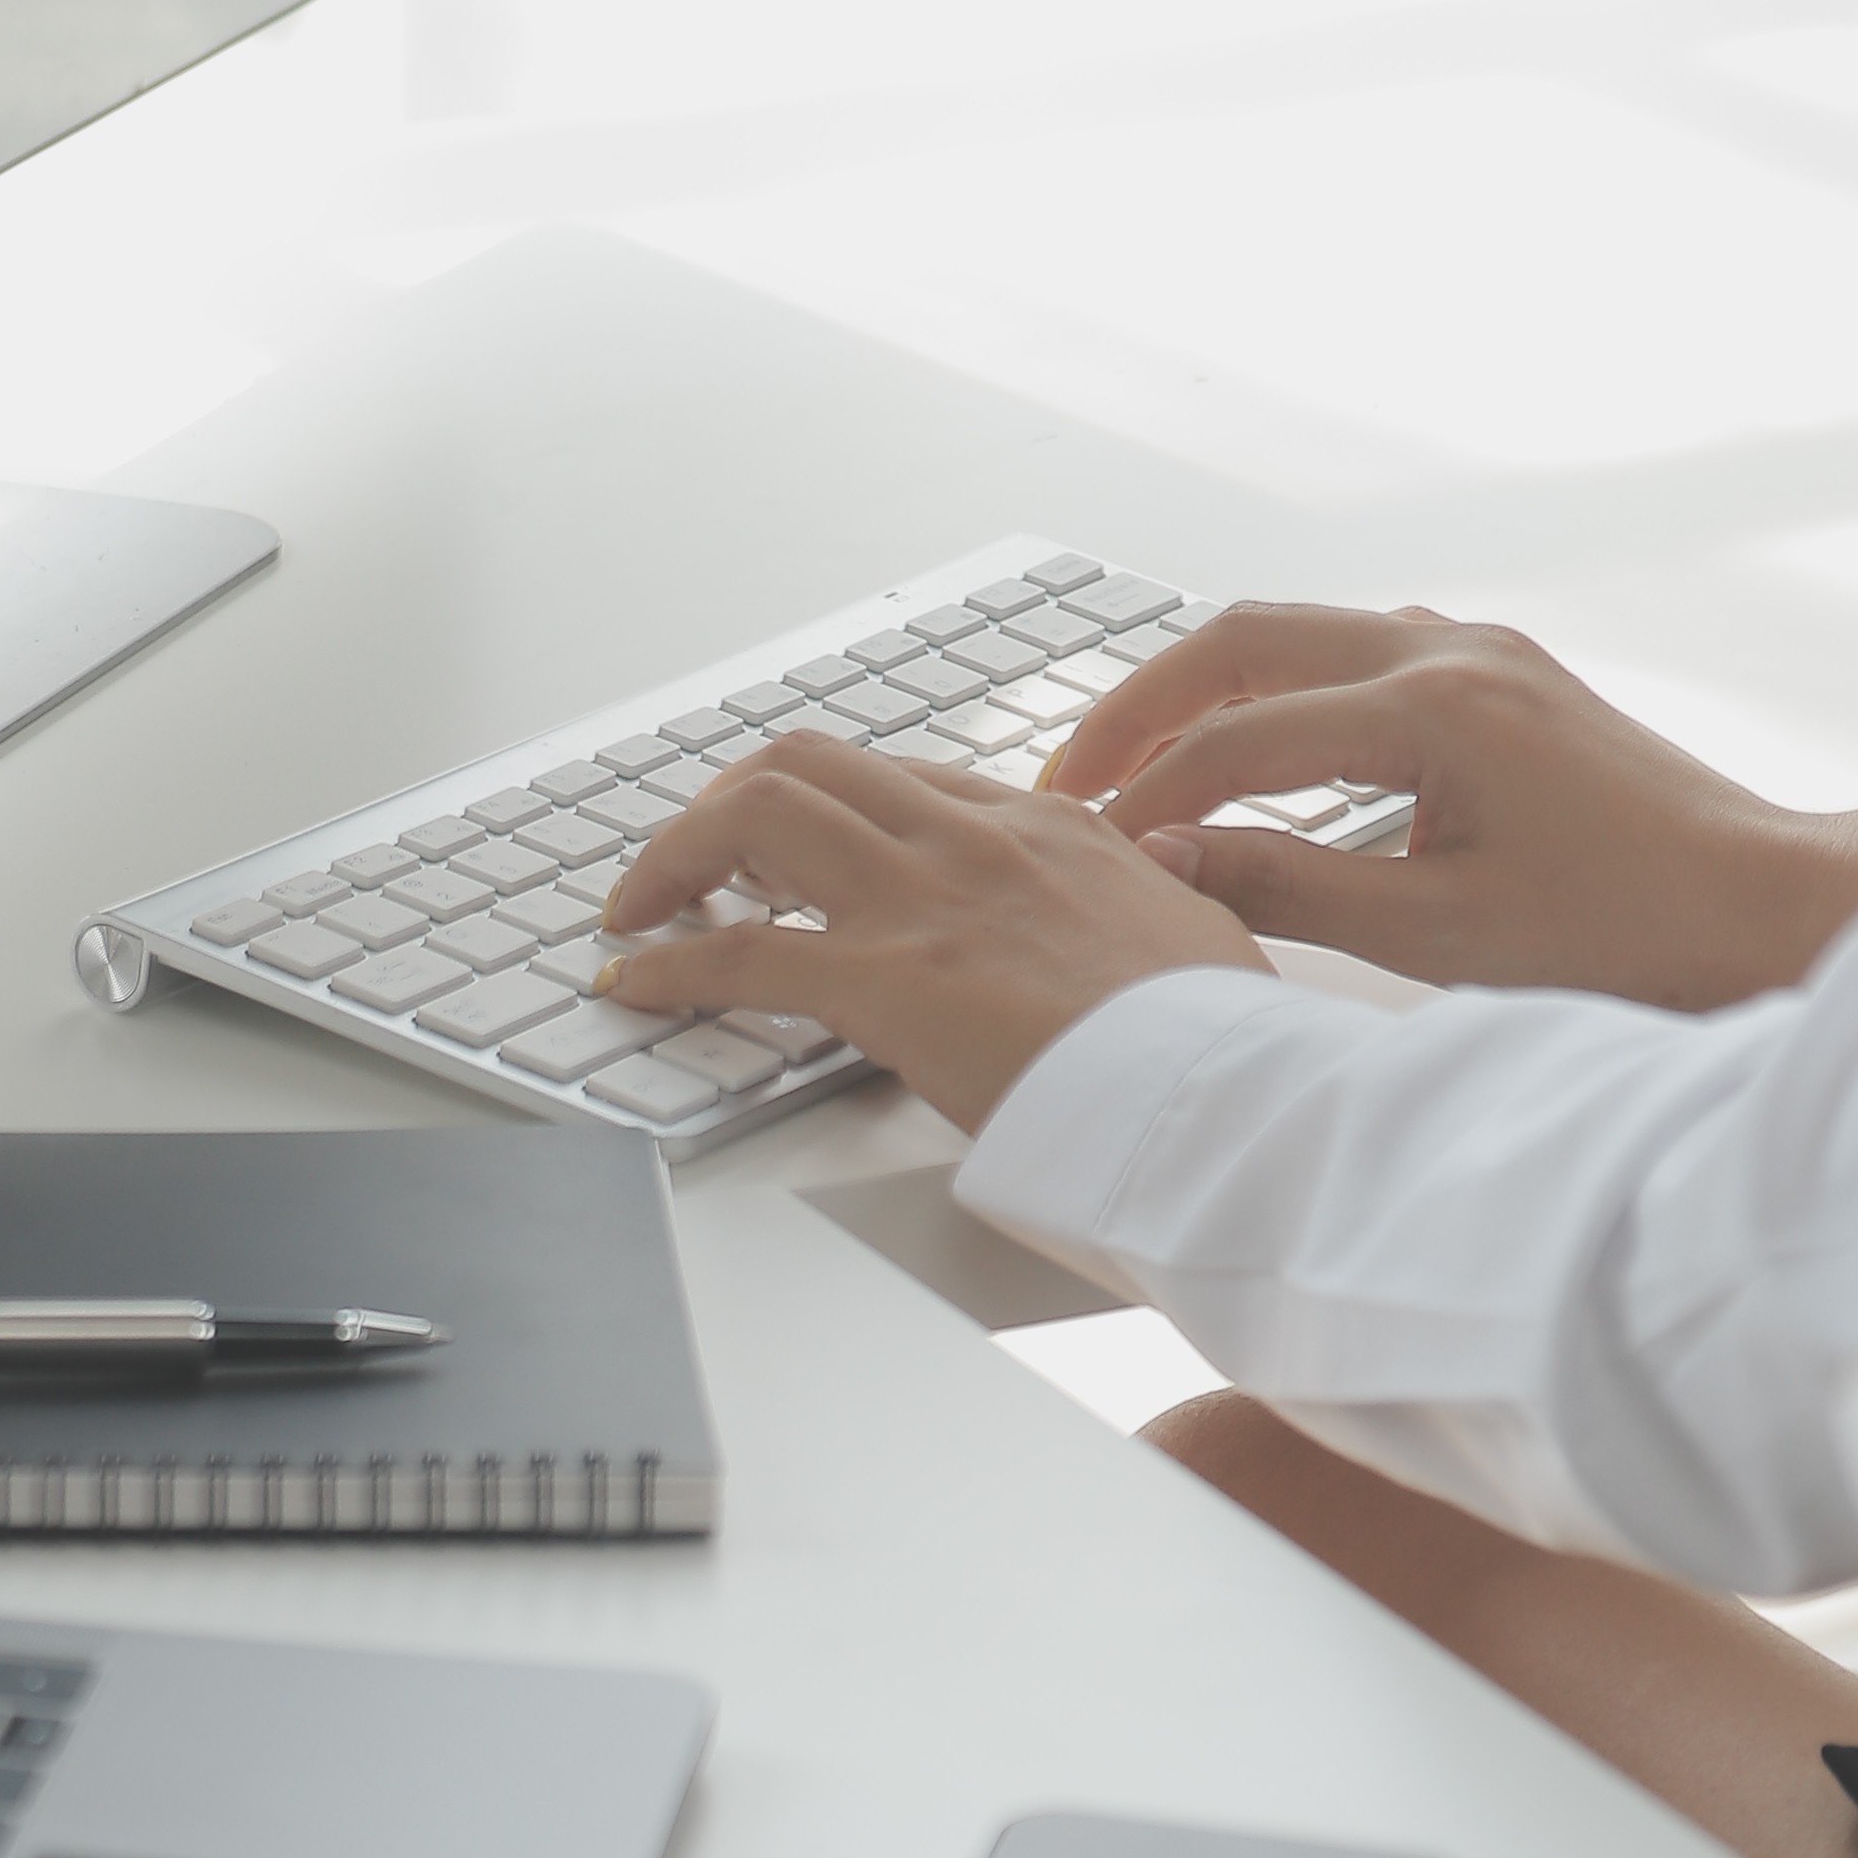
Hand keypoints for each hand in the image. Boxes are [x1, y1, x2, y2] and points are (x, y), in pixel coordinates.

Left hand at [593, 732, 1266, 1134]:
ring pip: (760, 813)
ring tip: (644, 903)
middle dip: (732, 803)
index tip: (804, 848)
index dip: (836, 812)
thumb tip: (1167, 886)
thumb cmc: (1222, 1040)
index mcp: (1052, 827)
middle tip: (698, 859)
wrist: (1220, 1092)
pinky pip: (740, 952)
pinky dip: (669, 965)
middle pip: (814, 765)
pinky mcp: (885, 980)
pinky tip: (634, 983)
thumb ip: (1164, 897)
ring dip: (680, 854)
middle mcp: (975, 839)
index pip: (912, 784)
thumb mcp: (1204, 934)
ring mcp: (923, 900)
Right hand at [1048, 604, 1857, 1009]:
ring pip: (1296, 633)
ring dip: (1204, 691)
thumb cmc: (1629, 934)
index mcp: (1436, 712)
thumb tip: (1169, 859)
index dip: (1145, 796)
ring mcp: (1481, 652)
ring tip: (1136, 767)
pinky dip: (1277, 691)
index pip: (1237, 737)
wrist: (1762, 906)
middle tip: (1069, 781)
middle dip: (1140, 708)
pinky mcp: (1501, 675)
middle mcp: (1453, 653)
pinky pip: (1354, 651)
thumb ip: (1289, 889)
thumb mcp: (1438, 937)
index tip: (1085, 851)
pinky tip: (1249, 752)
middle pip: (1242, 638)